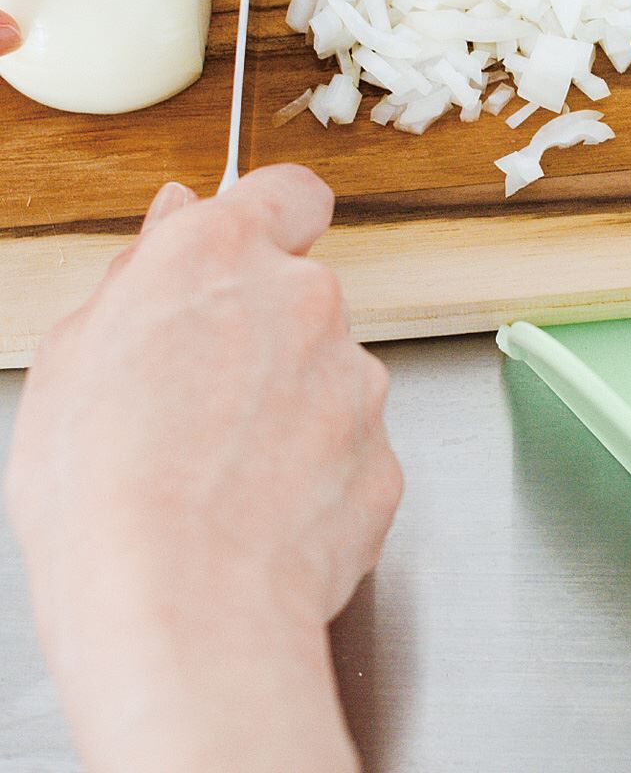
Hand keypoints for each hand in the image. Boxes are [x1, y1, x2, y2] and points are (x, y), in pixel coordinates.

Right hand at [5, 167, 402, 772]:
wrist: (181, 607)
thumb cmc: (105, 490)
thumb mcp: (75, 355)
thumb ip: (145, 269)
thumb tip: (178, 216)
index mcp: (224, 255)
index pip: (287, 193)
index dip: (275, 217)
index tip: (259, 243)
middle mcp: (306, 299)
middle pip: (300, 297)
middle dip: (264, 336)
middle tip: (197, 403)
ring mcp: (357, 377)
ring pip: (328, 376)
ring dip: (291, 407)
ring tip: (219, 475)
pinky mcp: (385, 452)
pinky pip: (350, 449)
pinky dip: (316, 473)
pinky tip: (258, 514)